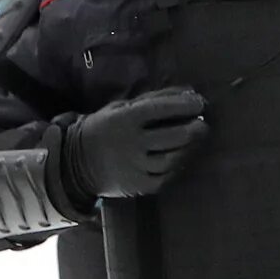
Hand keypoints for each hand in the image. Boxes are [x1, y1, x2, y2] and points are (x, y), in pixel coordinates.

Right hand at [62, 88, 207, 198]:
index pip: (160, 109)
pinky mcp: (138, 186)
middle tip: (203, 125)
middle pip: (173, 137)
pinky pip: (166, 177)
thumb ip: (154, 100)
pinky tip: (180, 159)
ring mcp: (135, 167)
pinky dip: (177, 167)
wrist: (76, 162)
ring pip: (172, 159)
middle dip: (194, 130)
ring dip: (189, 149)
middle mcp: (130, 143)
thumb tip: (188, 92)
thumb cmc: (106, 128)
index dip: (184, 105)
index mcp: (124, 119)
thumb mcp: (122, 108)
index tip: (199, 103)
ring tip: (194, 141)